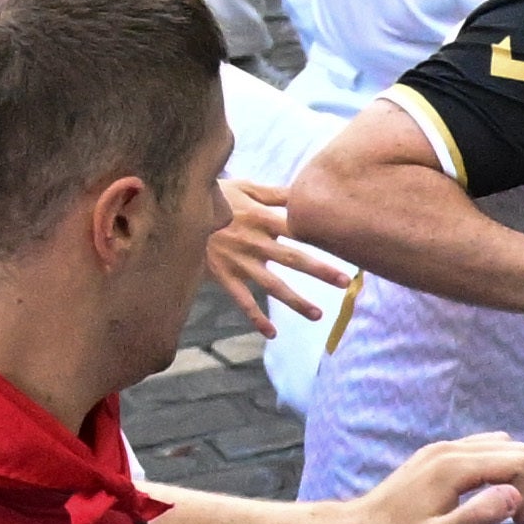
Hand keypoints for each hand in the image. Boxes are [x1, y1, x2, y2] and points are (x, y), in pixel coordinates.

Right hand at [210, 178, 358, 334]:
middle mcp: (254, 241)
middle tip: (344, 282)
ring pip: (272, 284)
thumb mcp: (246, 188)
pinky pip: (242, 301)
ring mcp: (239, 261)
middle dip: (319, 270)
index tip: (347, 244)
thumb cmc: (216, 198)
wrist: (176, 212)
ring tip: (318, 314)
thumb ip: (276, 194)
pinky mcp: (223, 276)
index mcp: (262, 217)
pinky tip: (272, 334)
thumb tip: (306, 190)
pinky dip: (256, 319)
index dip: (321, 235)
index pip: (298, 228)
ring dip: (295, 300)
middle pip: (292, 258)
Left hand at [331, 434, 523, 523]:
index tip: (518, 522)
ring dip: (512, 472)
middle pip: (512, 448)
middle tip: (516, 516)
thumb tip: (516, 495)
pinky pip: (478, 449)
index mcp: (454, 467)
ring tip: (504, 505)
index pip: (516, 461)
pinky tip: (483, 494)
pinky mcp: (434, 456)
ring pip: (497, 445)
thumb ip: (480, 514)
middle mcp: (450, 449)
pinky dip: (493, 467)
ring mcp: (440, 449)